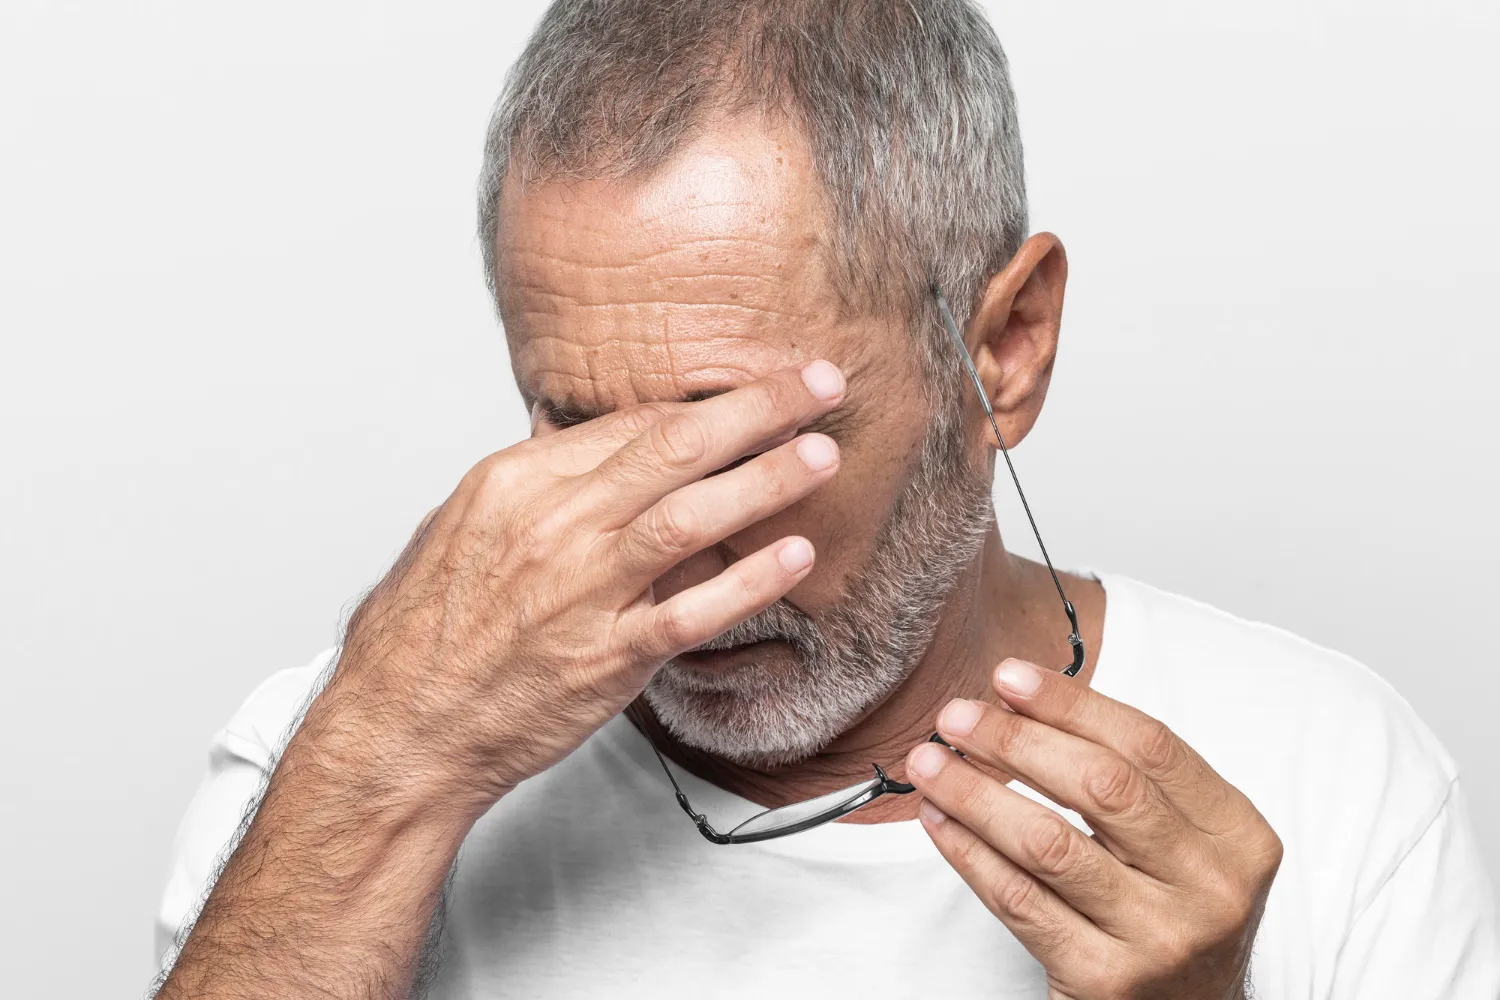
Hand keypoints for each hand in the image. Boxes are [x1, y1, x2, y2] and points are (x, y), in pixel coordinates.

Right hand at [301, 361, 847, 810]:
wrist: (396, 730)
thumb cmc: (425, 635)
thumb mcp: (464, 529)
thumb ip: (541, 488)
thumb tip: (604, 456)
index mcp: (515, 481)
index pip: (632, 424)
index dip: (707, 404)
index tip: (758, 391)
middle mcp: (551, 524)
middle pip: (674, 446)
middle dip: (759, 408)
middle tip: (821, 384)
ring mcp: (580, 590)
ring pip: (692, 516)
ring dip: (768, 479)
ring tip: (824, 454)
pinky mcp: (604, 658)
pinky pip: (692, 612)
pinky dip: (750, 581)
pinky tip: (796, 556)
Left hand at [905, 659, 1281, 999]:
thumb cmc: (1168, 914)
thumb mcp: (1178, 842)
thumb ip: (1124, 776)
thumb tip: (1017, 699)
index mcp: (1238, 836)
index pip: (1149, 746)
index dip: (1071, 704)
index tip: (1008, 677)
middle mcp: (1210, 887)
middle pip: (1101, 787)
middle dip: (1016, 741)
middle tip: (957, 716)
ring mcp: (1160, 939)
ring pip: (1049, 843)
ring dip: (976, 793)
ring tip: (930, 763)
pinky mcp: (1104, 981)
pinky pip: (1019, 901)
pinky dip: (968, 852)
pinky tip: (940, 820)